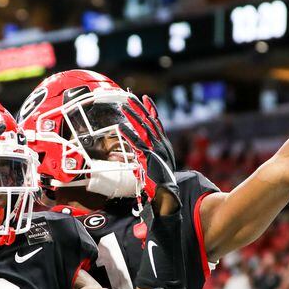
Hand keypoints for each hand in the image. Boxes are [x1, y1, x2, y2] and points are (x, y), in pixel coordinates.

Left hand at [121, 95, 179, 213]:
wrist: (167, 192)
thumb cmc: (160, 181)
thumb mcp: (155, 163)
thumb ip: (146, 154)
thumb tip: (136, 149)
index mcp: (163, 143)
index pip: (156, 121)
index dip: (150, 109)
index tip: (144, 98)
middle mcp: (160, 143)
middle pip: (149, 120)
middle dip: (139, 107)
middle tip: (130, 96)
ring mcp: (155, 149)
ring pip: (142, 128)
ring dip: (132, 116)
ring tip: (124, 107)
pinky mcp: (148, 157)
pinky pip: (136, 143)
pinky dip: (128, 134)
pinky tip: (121, 127)